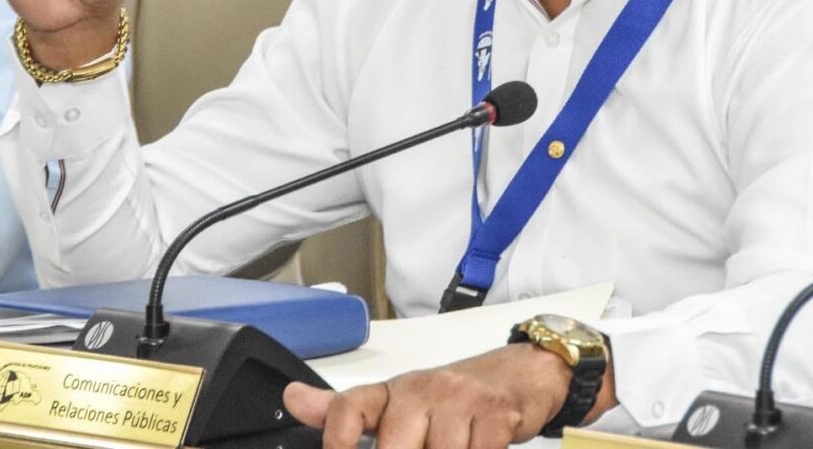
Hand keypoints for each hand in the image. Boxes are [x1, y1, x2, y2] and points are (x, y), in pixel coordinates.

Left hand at [283, 343, 575, 448]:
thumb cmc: (455, 396)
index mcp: (394, 392)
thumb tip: (291, 398)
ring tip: (456, 444)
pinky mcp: (495, 415)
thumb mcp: (402, 401)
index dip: (337, 435)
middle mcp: (421, 391)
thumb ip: (349, 411)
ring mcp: (459, 401)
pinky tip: (480, 446)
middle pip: (395, 447)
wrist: (522, 372)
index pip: (350, 406)